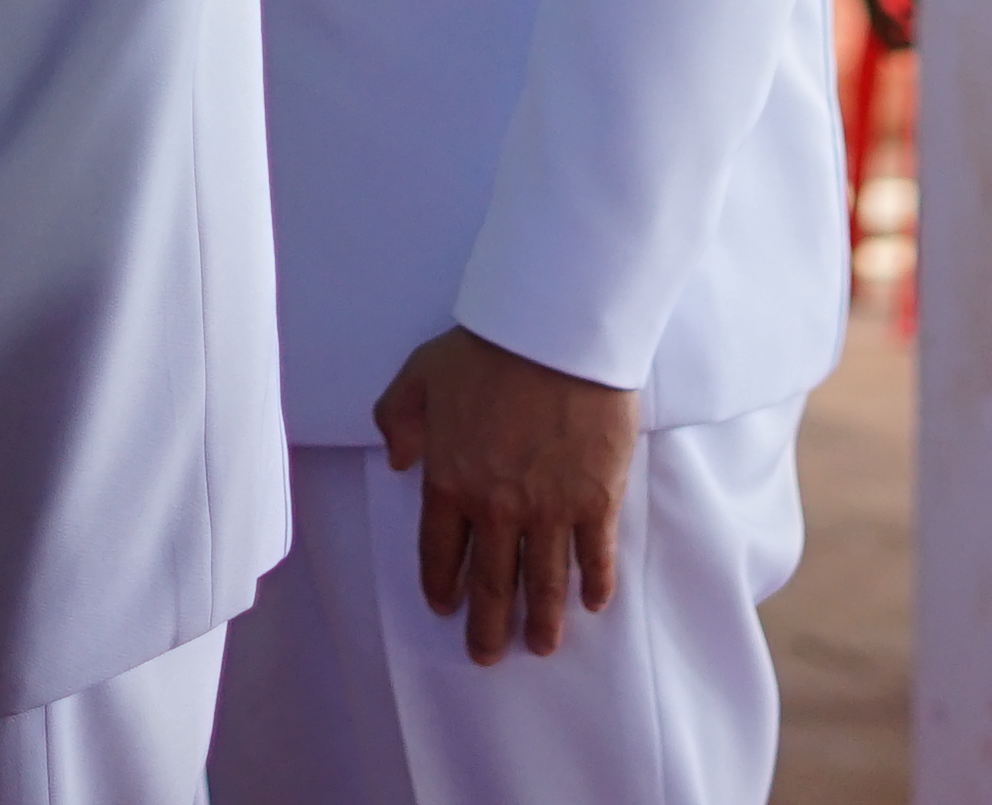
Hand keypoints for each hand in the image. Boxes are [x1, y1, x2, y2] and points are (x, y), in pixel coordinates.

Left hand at [373, 326, 641, 664]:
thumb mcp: (418, 374)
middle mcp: (497, 508)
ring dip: (540, 620)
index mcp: (450, 482)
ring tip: (540, 647)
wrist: (555, 335)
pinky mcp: (596, 500)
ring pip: (543, 582)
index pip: (440, 551)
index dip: (442, 584)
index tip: (445, 607)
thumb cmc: (485, 348)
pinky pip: (594, 555)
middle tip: (487, 655)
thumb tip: (396, 459)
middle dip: (487, 626)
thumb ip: (397, 418)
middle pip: (490, 582)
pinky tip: (593, 603)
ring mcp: (549, 510)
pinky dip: (594, 583)